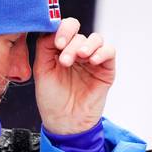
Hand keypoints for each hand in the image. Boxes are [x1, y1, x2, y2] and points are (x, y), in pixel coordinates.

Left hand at [33, 17, 115, 134]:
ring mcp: (92, 60)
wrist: (65, 122)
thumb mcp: (42, 70)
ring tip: (80, 57)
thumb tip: (52, 29)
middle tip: (65, 61)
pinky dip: (102, 52)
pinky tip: (93, 60)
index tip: (57, 43)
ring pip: (95, 39)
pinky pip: (109, 51)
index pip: (64, 28)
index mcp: (60, 50)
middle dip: (71, 44)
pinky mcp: (106, 69)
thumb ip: (45, 47)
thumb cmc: (51, 99)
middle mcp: (77, 52)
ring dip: (87, 45)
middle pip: (78, 34)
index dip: (62, 30)